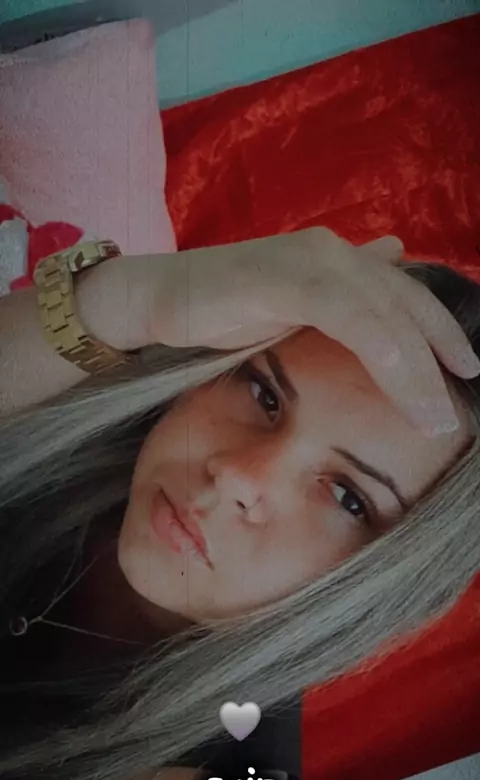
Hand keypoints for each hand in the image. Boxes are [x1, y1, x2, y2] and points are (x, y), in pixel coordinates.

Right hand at [151, 228, 479, 436]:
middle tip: (455, 409)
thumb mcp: (292, 306)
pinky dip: (373, 341)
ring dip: (413, 366)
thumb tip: (392, 254)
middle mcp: (332, 254)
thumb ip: (342, 291)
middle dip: (437, 356)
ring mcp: (308, 261)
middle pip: (403, 306)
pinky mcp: (281, 277)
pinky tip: (394, 370)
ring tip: (433, 415)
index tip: (466, 371)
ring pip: (380, 313)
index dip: (439, 332)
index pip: (404, 297)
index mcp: (337, 263)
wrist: (158, 299)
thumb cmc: (221, 309)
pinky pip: (342, 311)